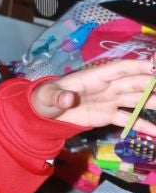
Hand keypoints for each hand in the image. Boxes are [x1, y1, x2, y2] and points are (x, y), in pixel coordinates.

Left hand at [30, 55, 155, 133]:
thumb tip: (66, 99)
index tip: (154, 67)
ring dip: (153, 102)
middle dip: (152, 84)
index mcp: (94, 77)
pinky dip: (143, 126)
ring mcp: (110, 100)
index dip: (136, 67)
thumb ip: (57, 97)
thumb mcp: (47, 97)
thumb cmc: (46, 98)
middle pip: (134, 83)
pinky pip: (129, 119)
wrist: (46, 113)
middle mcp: (107, 86)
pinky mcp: (109, 115)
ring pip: (137, 99)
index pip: (118, 69)